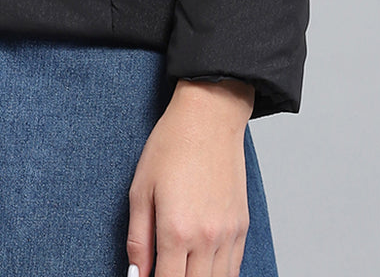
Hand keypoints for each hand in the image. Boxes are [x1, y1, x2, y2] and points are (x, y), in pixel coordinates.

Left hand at [126, 77, 253, 276]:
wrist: (209, 117)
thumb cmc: (171, 146)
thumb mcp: (141, 189)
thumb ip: (138, 238)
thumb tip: (137, 274)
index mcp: (176, 230)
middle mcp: (206, 238)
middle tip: (163, 271)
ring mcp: (228, 234)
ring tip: (182, 268)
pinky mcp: (241, 227)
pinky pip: (233, 268)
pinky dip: (218, 275)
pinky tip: (203, 268)